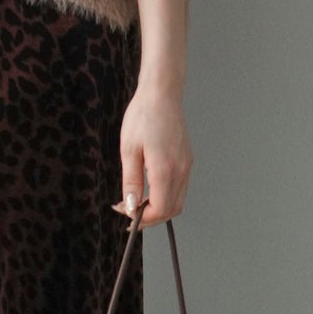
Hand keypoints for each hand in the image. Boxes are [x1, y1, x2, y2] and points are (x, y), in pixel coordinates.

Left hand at [110, 79, 191, 226]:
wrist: (162, 94)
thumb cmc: (143, 116)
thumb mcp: (129, 150)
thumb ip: (131, 181)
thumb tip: (131, 206)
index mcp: (165, 169)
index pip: (160, 209)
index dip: (142, 219)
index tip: (125, 214)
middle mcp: (181, 170)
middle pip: (171, 210)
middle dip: (151, 218)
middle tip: (129, 212)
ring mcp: (186, 166)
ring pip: (178, 201)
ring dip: (159, 208)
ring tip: (138, 203)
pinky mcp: (187, 160)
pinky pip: (180, 188)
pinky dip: (166, 197)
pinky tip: (150, 190)